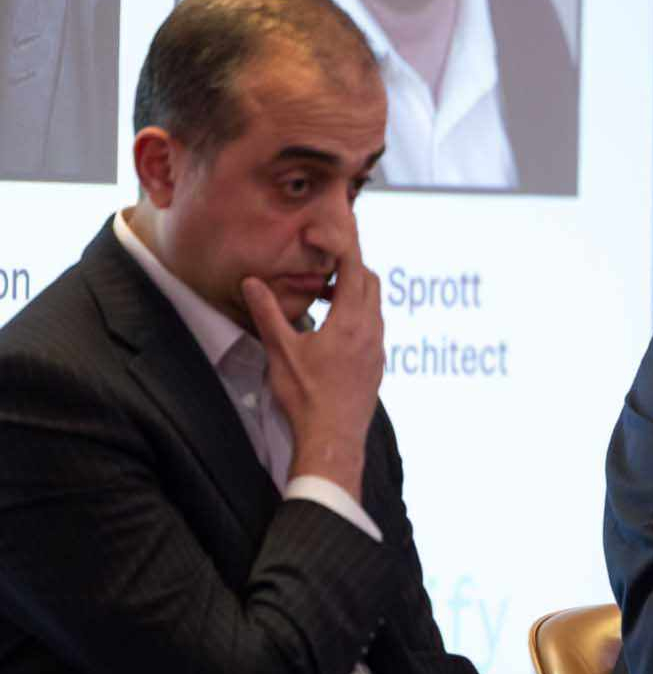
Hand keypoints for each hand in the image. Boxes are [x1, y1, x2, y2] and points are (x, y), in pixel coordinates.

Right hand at [242, 223, 383, 500]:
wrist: (334, 440)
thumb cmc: (307, 397)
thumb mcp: (281, 351)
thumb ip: (267, 313)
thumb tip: (251, 282)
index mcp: (351, 321)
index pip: (354, 268)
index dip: (342, 245)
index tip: (325, 233)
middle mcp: (372, 330)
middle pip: (371, 282)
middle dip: (349, 267)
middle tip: (321, 266)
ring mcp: (379, 348)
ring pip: (374, 306)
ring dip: (353, 293)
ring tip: (322, 297)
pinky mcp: (378, 365)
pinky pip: (374, 327)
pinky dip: (358, 315)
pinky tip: (332, 330)